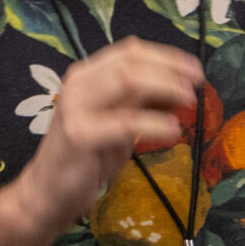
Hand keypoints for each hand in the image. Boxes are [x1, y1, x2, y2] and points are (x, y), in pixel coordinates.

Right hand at [7, 38, 204, 237]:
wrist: (48, 193)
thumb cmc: (86, 158)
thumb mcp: (118, 123)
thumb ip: (140, 102)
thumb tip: (179, 86)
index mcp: (86, 76)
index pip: (128, 52)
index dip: (165, 56)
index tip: (193, 68)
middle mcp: (78, 84)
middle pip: (129, 62)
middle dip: (169, 68)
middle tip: (196, 82)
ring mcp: (75, 107)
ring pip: (126, 80)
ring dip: (164, 87)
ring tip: (189, 100)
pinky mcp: (79, 135)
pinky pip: (125, 122)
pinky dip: (154, 123)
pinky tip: (173, 130)